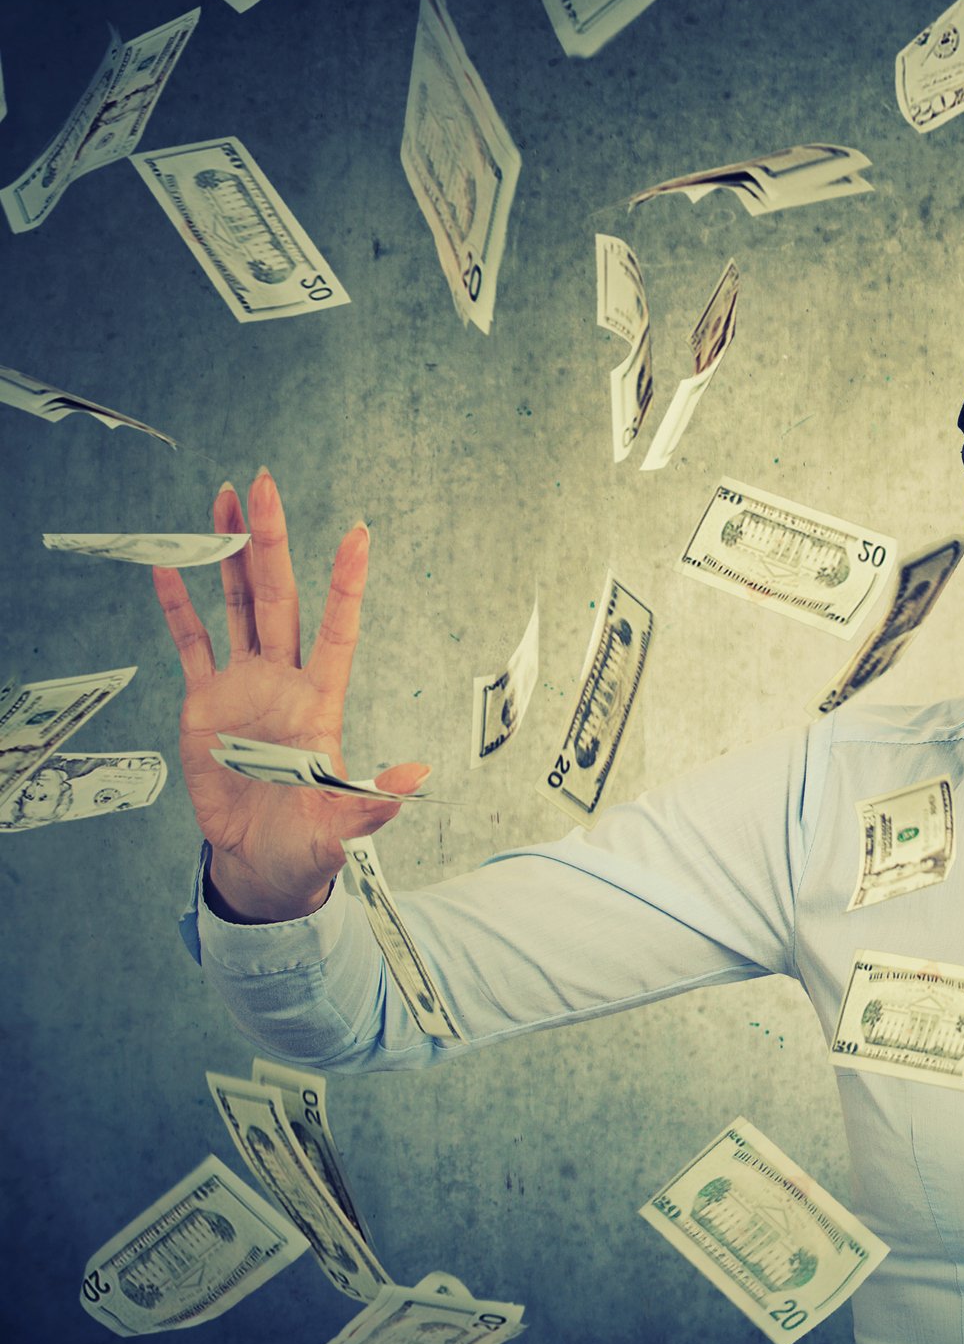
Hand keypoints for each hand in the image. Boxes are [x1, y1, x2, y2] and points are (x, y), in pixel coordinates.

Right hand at [152, 469, 427, 921]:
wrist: (262, 860)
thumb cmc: (309, 845)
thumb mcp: (340, 827)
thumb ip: (369, 802)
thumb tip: (414, 783)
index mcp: (321, 700)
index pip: (338, 627)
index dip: (346, 582)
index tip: (358, 532)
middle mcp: (283, 680)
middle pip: (278, 596)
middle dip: (270, 540)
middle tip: (262, 483)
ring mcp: (244, 686)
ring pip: (237, 604)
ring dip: (229, 555)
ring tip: (223, 500)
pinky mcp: (205, 702)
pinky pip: (192, 644)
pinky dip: (179, 606)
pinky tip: (169, 566)